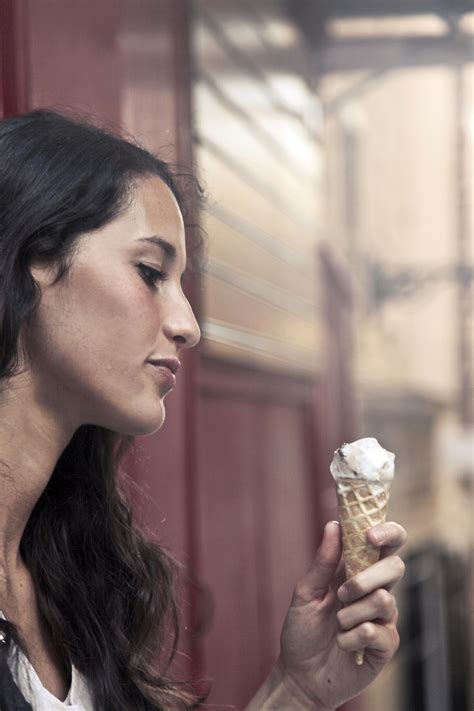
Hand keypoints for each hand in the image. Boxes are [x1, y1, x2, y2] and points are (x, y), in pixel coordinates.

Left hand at [277, 520, 406, 709]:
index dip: (387, 531)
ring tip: (337, 624)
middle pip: (395, 566)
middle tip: (342, 593)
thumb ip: (323, 562)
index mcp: (359, 571)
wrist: (299, 675)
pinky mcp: (386, 645)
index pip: (387, 544)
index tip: (370, 535)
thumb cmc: (302, 630)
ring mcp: (384, 618)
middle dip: (366, 577)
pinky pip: (376, 631)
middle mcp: (376, 591)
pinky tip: (342, 644)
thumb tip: (334, 525)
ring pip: (384, 599)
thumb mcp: (306, 592)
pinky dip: (351, 637)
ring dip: (351, 613)